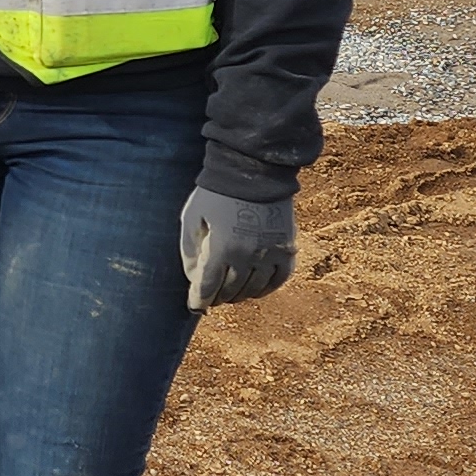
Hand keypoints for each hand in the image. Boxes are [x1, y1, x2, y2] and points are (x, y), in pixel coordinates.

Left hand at [177, 185, 295, 310]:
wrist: (253, 170)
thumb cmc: (216, 192)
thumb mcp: (192, 216)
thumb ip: (189, 249)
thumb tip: (192, 277)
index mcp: (221, 248)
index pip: (208, 286)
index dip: (199, 299)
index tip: (194, 306)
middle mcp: (247, 256)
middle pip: (230, 290)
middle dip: (218, 297)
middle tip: (211, 297)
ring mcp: (270, 254)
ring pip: (253, 289)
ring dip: (239, 295)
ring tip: (230, 294)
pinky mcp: (286, 248)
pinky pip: (278, 280)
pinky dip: (265, 289)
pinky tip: (255, 288)